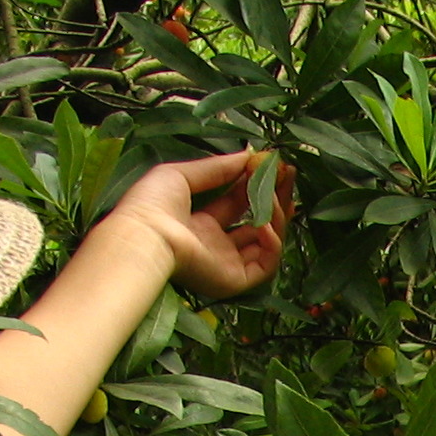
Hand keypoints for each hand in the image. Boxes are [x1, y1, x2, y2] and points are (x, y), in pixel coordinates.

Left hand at [108, 148, 293, 300]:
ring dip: (278, 218)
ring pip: (265, 245)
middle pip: (255, 222)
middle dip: (274, 198)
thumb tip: (249, 155)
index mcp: (197, 224)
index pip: (236, 204)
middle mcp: (214, 246)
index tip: (273, 165)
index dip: (254, 184)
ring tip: (280, 197)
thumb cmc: (153, 203)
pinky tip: (266, 224)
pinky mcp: (234, 281)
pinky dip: (273, 244)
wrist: (146, 234)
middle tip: (289, 175)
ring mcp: (225, 265)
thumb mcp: (183, 174)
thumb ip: (217, 167)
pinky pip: (266, 266)